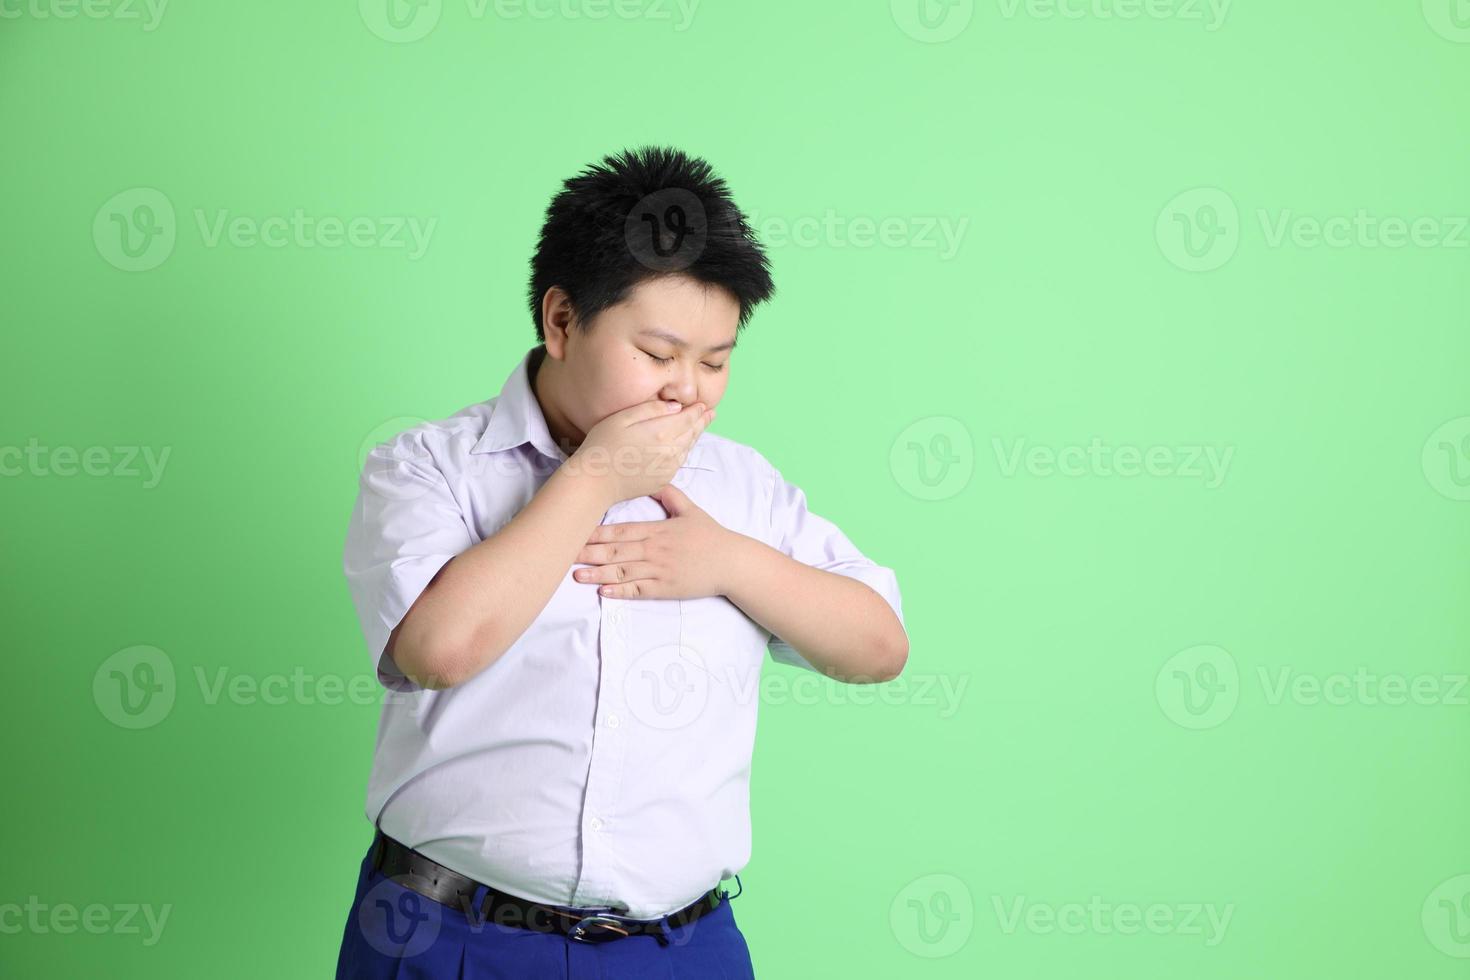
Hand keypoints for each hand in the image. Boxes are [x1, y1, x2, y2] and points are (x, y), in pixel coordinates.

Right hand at [568, 398, 714, 504]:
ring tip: (701, 426)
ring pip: (687, 448)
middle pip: (691, 433)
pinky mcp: (662, 479)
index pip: (687, 418)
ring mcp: (668, 467)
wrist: (595, 481)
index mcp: (661, 432)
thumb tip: (676, 406)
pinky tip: (684, 446)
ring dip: (695, 436)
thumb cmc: (603, 445)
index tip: (703, 404)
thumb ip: (651, 409)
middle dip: (701, 422)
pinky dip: (685, 451)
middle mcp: (670, 451)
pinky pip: (679, 462)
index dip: (696, 410)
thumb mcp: (622, 418)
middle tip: (710, 414)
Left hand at [571, 484, 736, 598]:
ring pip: (622, 572)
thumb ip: (669, 495)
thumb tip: (653, 480)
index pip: (620, 530)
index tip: (576, 531)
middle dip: (588, 553)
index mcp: (657, 530)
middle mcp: (654, 550)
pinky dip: (620, 591)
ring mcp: (659, 571)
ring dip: (598, 574)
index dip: (596, 532)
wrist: (731, 562)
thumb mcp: (690, 509)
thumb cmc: (710, 535)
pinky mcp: (665, 588)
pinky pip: (638, 590)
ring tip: (577, 575)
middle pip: (615, 551)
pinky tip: (603, 592)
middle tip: (564, 553)